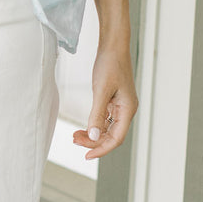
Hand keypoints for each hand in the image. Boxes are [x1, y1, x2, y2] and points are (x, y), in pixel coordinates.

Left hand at [72, 43, 137, 159]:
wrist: (113, 46)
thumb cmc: (110, 64)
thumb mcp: (101, 90)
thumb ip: (97, 114)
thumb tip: (93, 136)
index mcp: (128, 109)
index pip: (116, 138)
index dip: (101, 149)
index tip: (86, 155)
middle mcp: (126, 110)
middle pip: (111, 136)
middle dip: (94, 142)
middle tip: (74, 141)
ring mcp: (121, 106)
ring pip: (107, 129)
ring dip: (92, 134)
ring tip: (75, 136)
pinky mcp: (114, 100)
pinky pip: (105, 119)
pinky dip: (94, 125)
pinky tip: (83, 127)